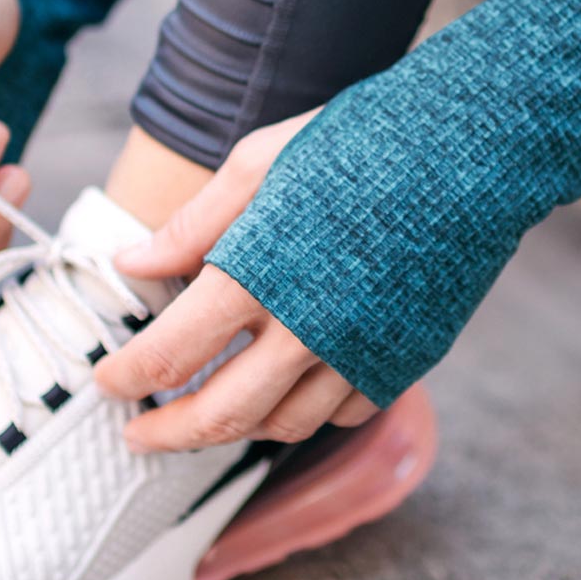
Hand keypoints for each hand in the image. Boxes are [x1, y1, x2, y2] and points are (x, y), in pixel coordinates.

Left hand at [95, 111, 377, 452]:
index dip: (126, 379)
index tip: (106, 382)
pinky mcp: (401, 362)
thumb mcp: (260, 162)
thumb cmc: (362, 142)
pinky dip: (302, 415)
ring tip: (205, 417)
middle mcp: (307, 331)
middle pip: (219, 415)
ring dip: (232, 432)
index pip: (169, 357)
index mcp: (259, 277)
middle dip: (167, 434)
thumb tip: (130, 264)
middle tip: (138, 436)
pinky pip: (340, 414)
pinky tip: (281, 395)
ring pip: (280, 426)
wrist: (474, 152)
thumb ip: (193, 225)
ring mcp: (359, 355)